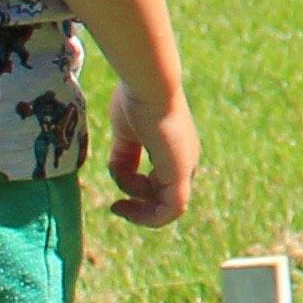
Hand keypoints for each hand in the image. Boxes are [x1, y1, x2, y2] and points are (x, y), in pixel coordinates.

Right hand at [103, 82, 200, 228]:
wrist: (148, 85)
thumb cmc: (136, 100)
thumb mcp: (125, 134)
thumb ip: (125, 156)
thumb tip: (119, 175)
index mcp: (174, 150)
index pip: (161, 184)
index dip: (138, 194)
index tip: (116, 200)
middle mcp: (185, 160)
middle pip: (165, 198)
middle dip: (140, 207)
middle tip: (117, 207)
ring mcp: (186, 166)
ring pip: (168, 208)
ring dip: (140, 211)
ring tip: (120, 202)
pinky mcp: (181, 172)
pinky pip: (173, 208)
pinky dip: (150, 216)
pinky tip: (126, 206)